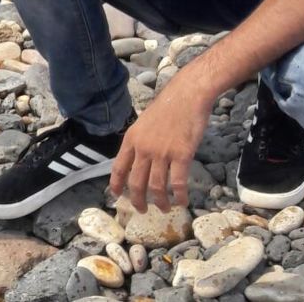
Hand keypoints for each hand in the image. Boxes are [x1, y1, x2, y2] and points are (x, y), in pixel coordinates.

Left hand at [110, 64, 212, 212]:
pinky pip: (178, 183)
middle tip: (142, 210)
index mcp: (132, 138)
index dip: (116, 184)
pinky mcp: (181, 155)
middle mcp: (144, 148)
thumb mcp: (145, 121)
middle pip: (136, 183)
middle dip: (138, 201)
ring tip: (165, 208)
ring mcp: (162, 152)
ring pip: (156, 187)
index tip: (116, 195)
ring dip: (160, 202)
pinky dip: (180, 196)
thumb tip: (139, 158)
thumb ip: (141, 140)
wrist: (188, 94)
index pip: (119, 167)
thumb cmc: (169, 105)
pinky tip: (182, 201)